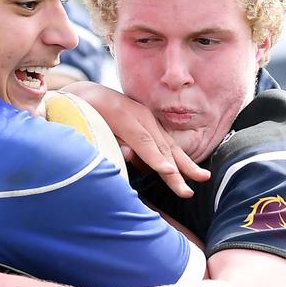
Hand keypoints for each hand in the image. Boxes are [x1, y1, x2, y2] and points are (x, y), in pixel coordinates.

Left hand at [62, 81, 208, 197]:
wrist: (87, 94)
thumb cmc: (82, 115)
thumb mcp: (88, 125)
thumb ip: (108, 140)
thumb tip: (128, 154)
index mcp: (122, 115)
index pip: (142, 141)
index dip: (156, 159)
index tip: (169, 172)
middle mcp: (140, 115)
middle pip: (161, 147)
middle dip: (176, 171)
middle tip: (187, 191)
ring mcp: (148, 118)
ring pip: (169, 145)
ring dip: (186, 164)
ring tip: (204, 178)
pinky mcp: (151, 124)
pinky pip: (167, 143)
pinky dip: (180, 158)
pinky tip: (191, 171)